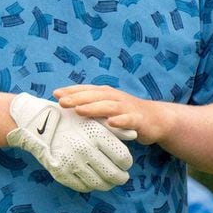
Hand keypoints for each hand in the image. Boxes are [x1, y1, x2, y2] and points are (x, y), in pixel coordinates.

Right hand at [6, 93, 132, 192]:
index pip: (122, 157)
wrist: (39, 124)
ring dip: (107, 184)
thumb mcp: (93, 118)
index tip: (126, 163)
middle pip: (113, 174)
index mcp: (96, 135)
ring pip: (99, 183)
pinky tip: (93, 181)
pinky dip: (90, 186)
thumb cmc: (71, 119)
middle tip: (122, 177)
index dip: (127, 163)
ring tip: (110, 181)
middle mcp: (84, 150)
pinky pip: (82, 187)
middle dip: (121, 178)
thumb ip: (115, 128)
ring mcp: (71, 163)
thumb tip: (134, 135)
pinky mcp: (60, 173)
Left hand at [54, 84, 170, 145]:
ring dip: (94, 107)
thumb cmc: (126, 114)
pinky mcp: (138, 119)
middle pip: (95, 96)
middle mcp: (116, 98)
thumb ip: (91, 108)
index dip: (72, 90)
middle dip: (78, 98)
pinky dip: (120, 120)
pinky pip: (129, 120)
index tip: (55, 94)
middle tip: (61, 102)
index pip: (87, 89)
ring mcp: (127, 108)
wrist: (157, 119)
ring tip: (80, 110)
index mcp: (106, 94)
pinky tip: (111, 122)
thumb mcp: (107, 108)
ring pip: (109, 106)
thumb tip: (66, 111)